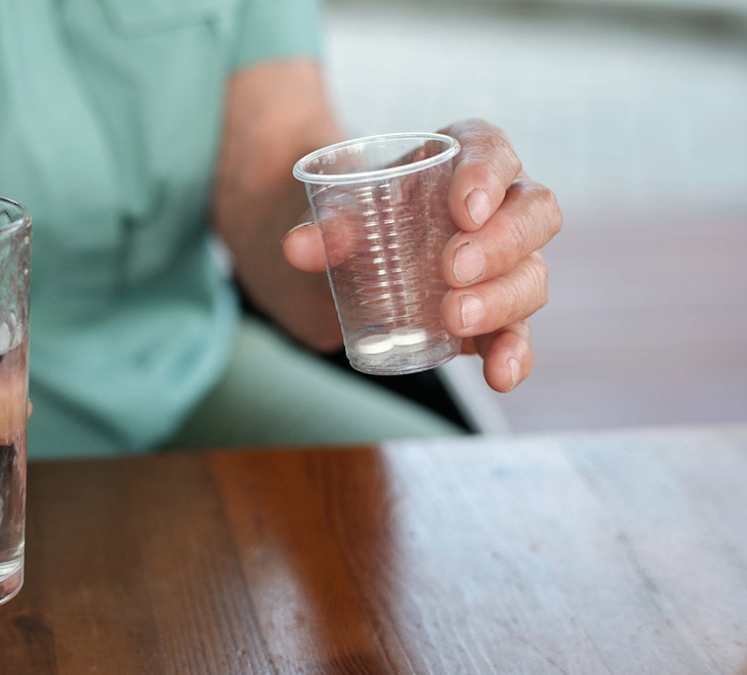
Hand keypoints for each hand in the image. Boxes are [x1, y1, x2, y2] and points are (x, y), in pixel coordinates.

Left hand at [282, 119, 559, 391]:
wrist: (328, 270)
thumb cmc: (340, 222)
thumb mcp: (325, 217)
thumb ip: (318, 226)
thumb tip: (299, 246)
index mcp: (456, 159)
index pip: (489, 148)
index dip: (488, 173)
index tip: (465, 208)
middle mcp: (495, 207)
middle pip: (532, 211)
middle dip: (500, 242)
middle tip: (452, 269)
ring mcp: (502, 263)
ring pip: (531, 274)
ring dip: (502, 299)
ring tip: (456, 319)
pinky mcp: (493, 316)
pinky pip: (516, 334)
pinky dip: (512, 355)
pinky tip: (500, 375)